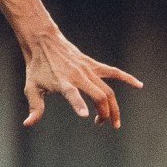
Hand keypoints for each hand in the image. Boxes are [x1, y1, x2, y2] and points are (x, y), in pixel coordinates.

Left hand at [21, 29, 142, 127]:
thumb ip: (35, 108)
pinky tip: (139, 85)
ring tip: (114, 122)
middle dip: (104, 113)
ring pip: (107, 90)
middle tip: (101, 125)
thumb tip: (28, 124)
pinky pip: (114, 72)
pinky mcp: (93, 65)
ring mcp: (88, 70)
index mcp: (63, 82)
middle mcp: (78, 76)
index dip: (78, 104)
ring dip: (113, 107)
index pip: (72, 94)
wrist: (45, 42)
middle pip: (98, 95)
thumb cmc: (37, 67)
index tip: (86, 116)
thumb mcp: (31, 88)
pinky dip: (127, 78)